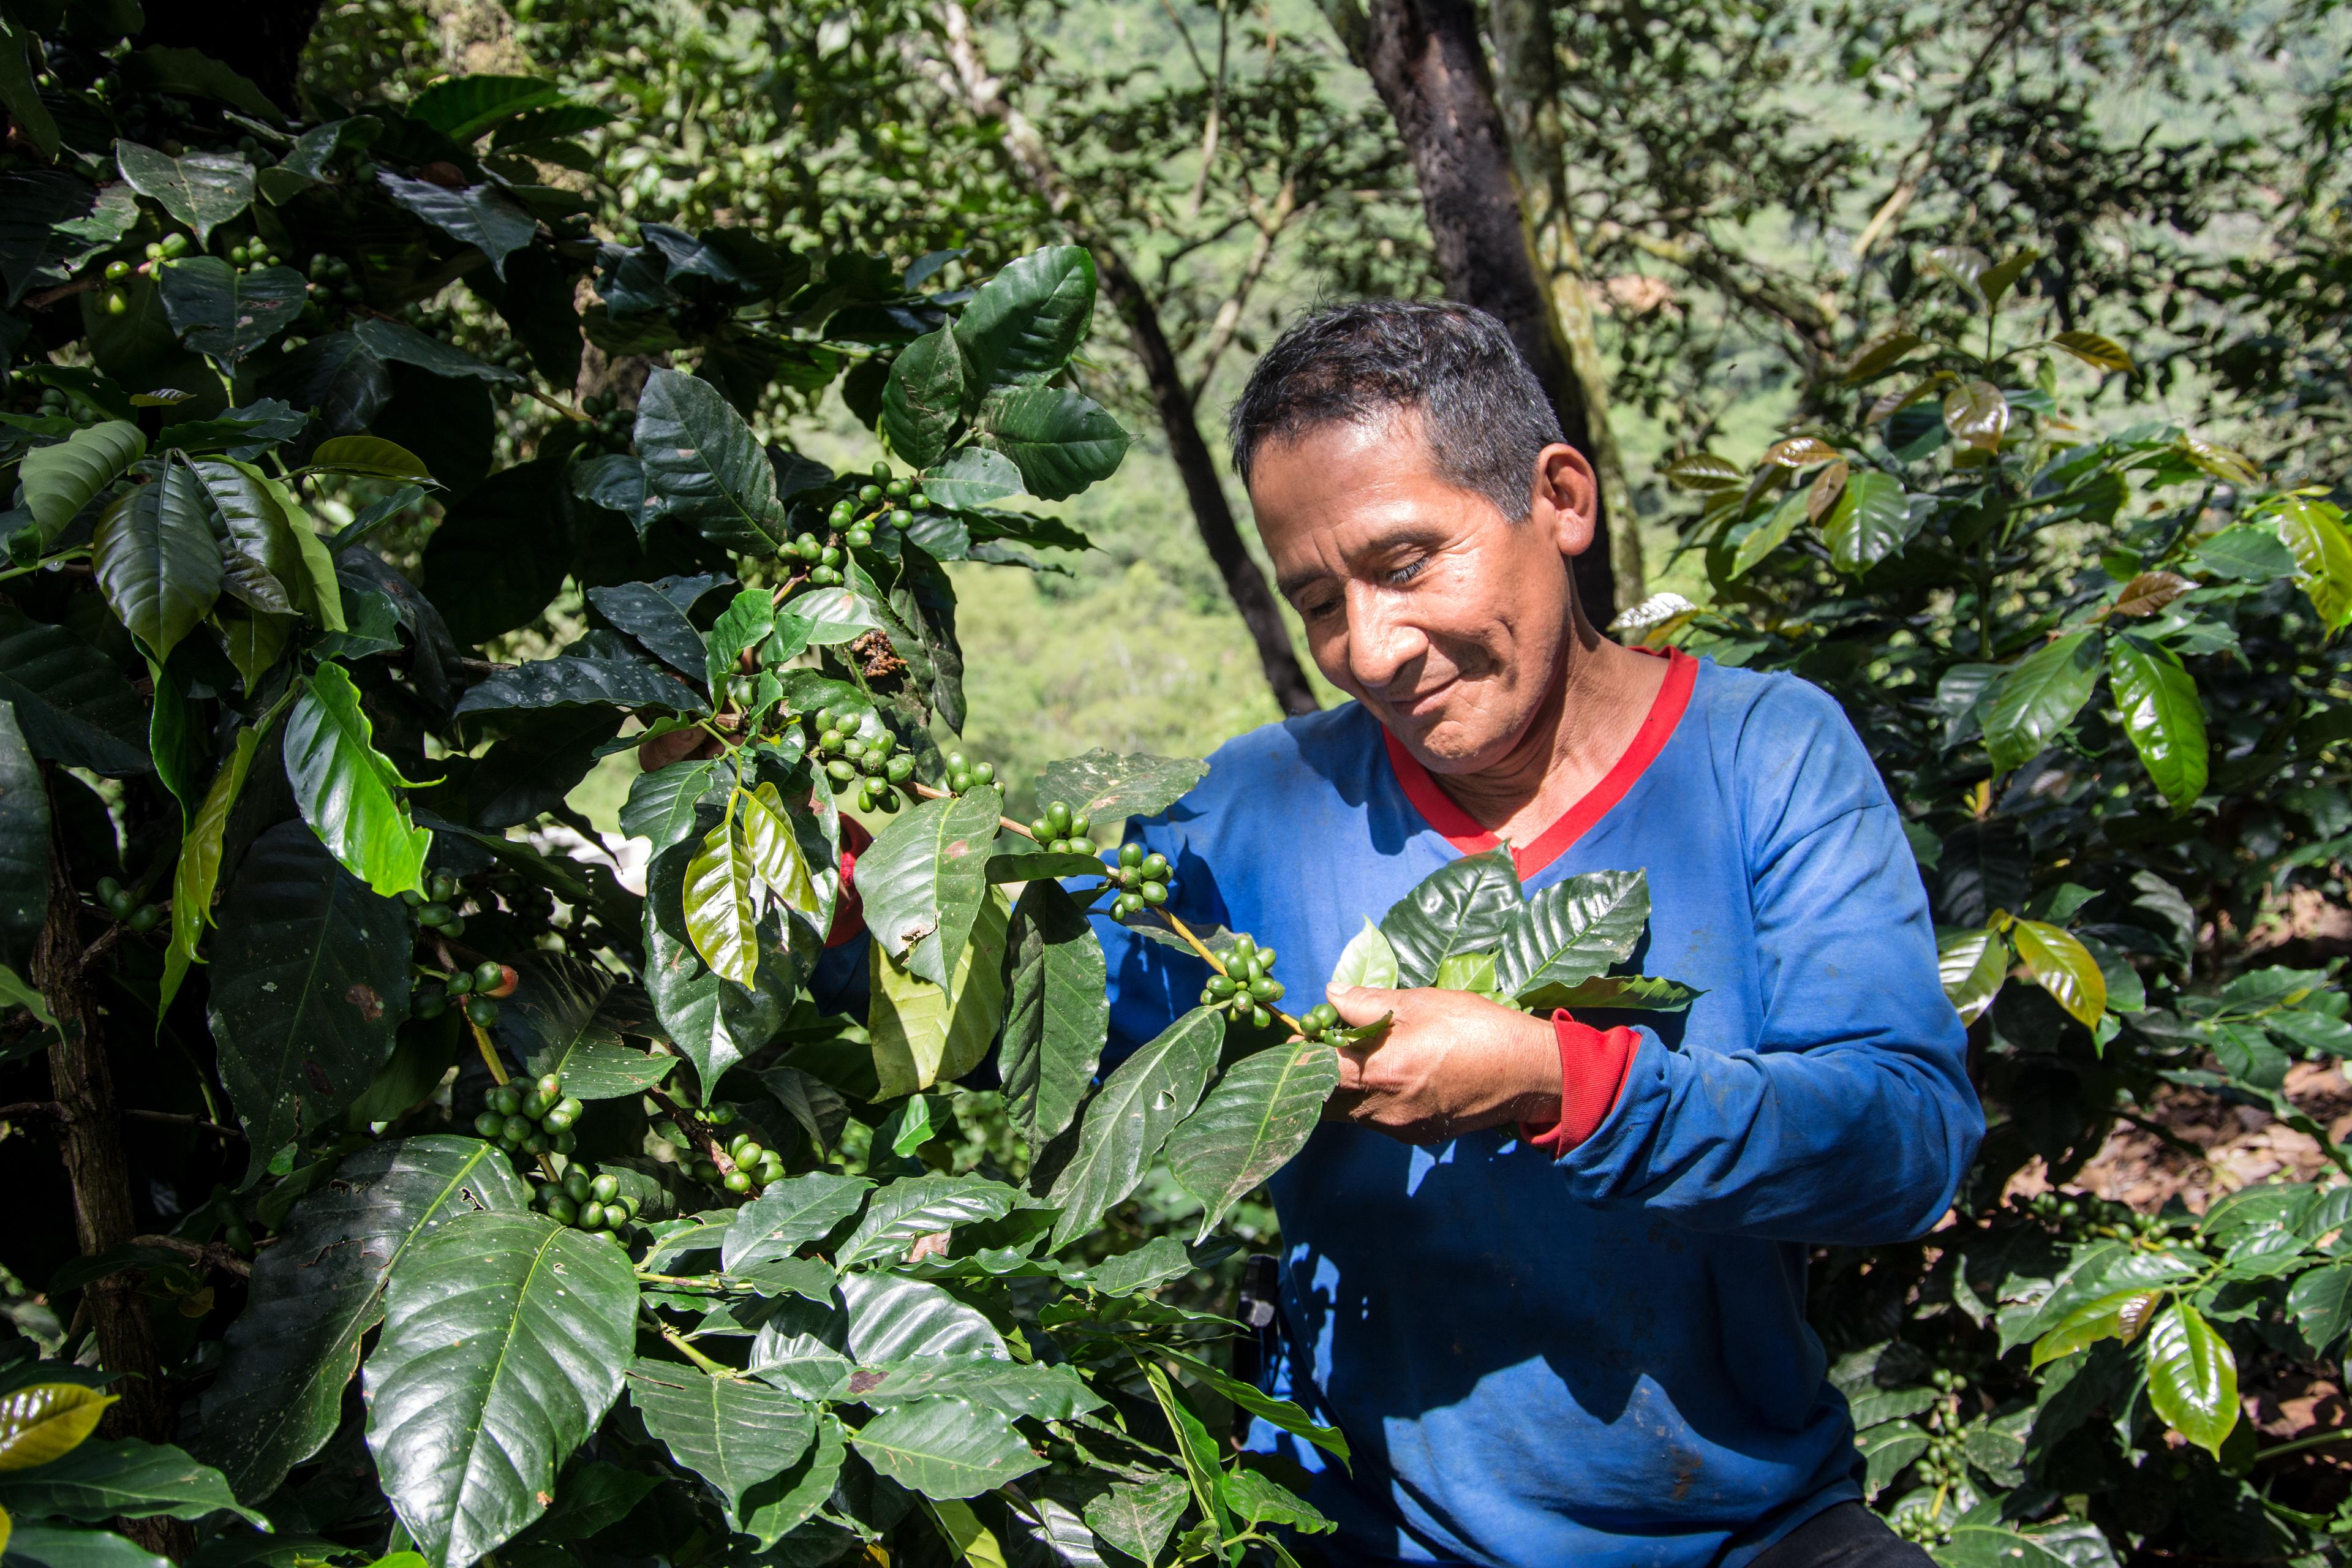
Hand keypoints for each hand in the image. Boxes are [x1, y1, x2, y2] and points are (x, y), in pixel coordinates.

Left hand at [1322, 983, 1561, 1143]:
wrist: (1531, 1074)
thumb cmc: (1478, 1029)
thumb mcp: (1422, 1002)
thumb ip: (1368, 1002)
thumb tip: (1330, 995)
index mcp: (1381, 1074)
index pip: (1314, 1074)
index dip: (1299, 1056)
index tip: (1301, 1037)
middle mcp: (1384, 1111)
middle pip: (1324, 1101)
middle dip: (1314, 1076)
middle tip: (1322, 1046)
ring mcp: (1400, 1128)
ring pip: (1349, 1113)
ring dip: (1342, 1088)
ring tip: (1356, 1055)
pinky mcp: (1418, 1135)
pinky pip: (1377, 1120)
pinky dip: (1370, 1098)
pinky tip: (1390, 1074)